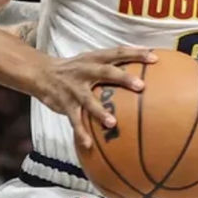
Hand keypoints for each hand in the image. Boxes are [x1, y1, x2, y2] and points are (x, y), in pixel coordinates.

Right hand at [41, 47, 155, 149]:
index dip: (136, 53)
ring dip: (100, 111)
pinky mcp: (65, 104)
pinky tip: (89, 145)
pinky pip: (74, 120)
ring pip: (88, 99)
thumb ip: (112, 65)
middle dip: (123, 78)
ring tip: (112, 123)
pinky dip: (81, 133)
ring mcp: (74, 88)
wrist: (42, 74)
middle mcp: (85, 71)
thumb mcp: (91, 61)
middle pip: (106, 72)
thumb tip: (143, 69)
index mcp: (94, 59)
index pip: (117, 52)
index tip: (155, 58)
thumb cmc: (75, 69)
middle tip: (141, 86)